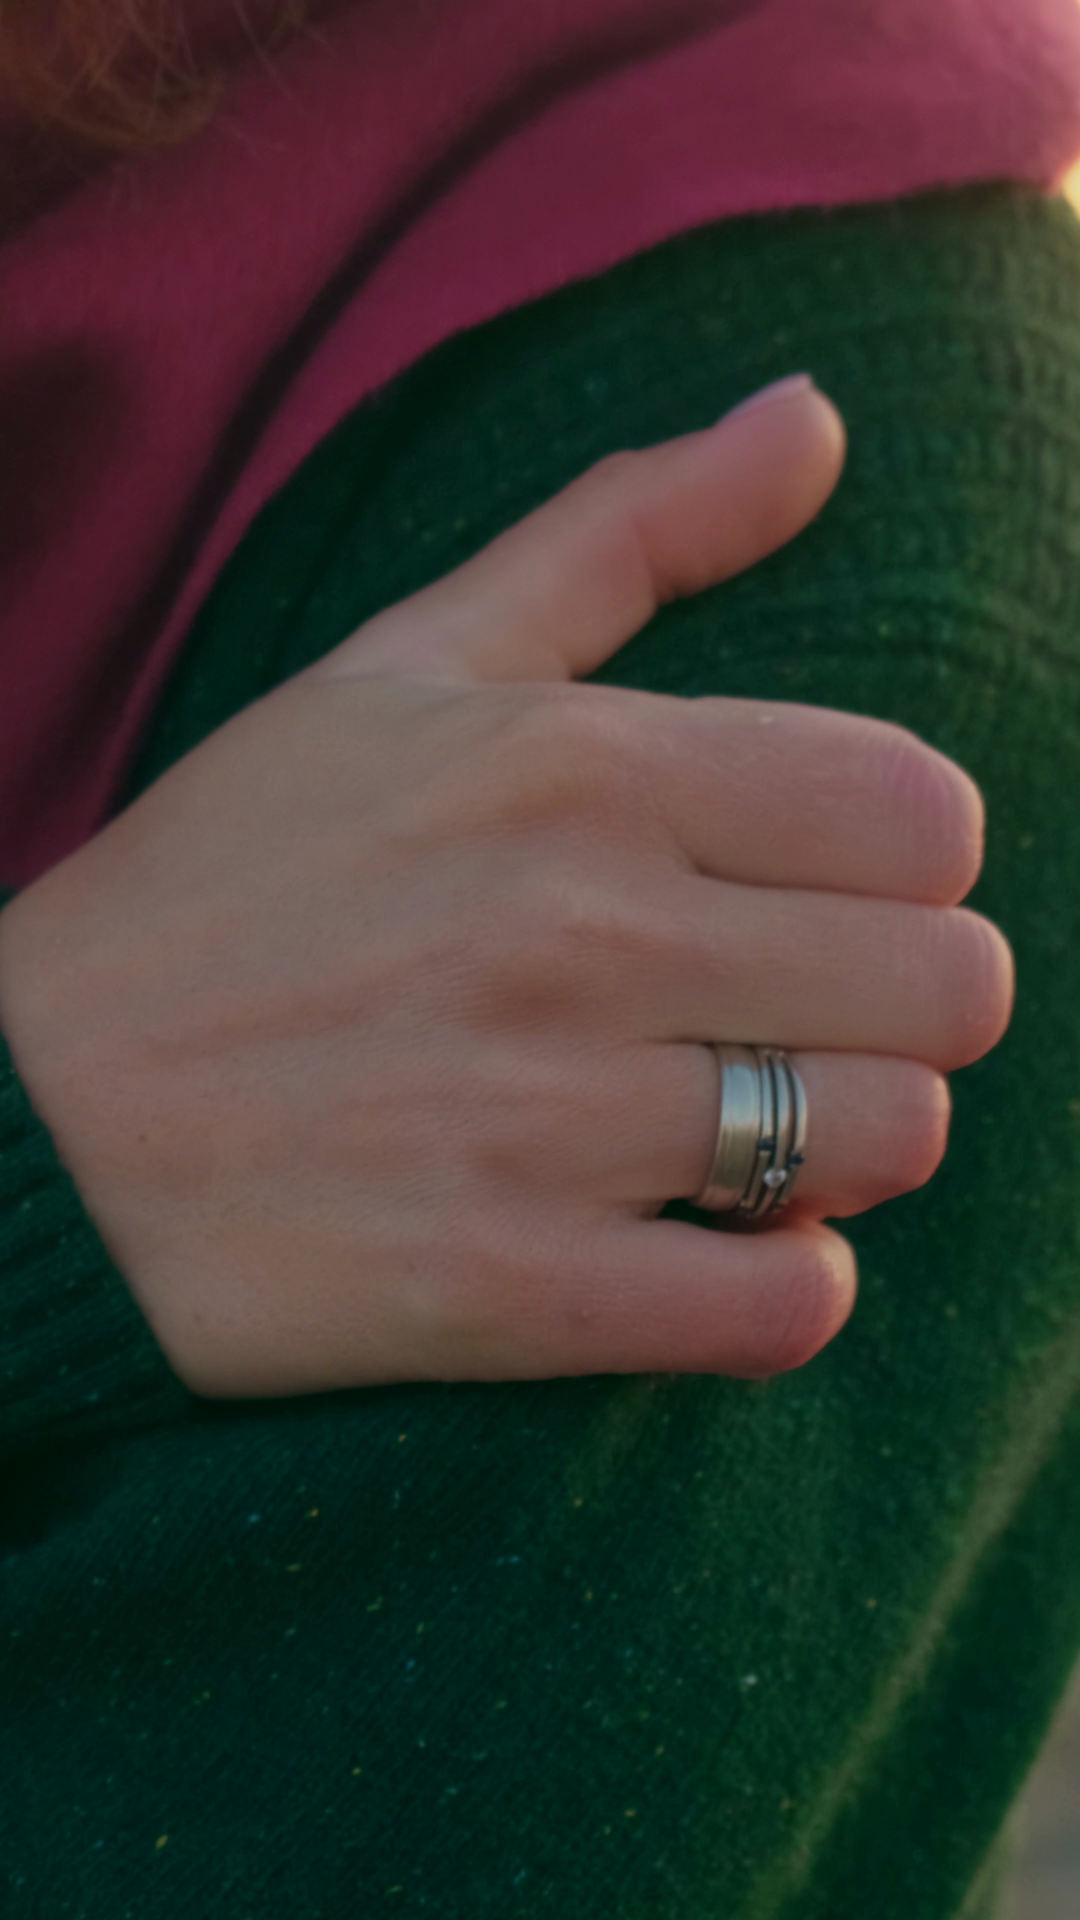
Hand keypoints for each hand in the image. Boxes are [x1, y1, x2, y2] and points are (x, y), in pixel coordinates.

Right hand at [0, 381, 1012, 1395]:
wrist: (29, 1122)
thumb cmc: (224, 884)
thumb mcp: (401, 665)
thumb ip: (625, 530)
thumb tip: (814, 410)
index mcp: (576, 765)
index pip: (923, 813)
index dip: (906, 867)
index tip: (819, 897)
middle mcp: (580, 930)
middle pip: (948, 984)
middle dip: (901, 1007)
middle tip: (793, 1018)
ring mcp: (549, 1121)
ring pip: (889, 1139)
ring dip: (850, 1146)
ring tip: (749, 1131)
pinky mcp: (512, 1291)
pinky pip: (789, 1308)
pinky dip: (785, 1287)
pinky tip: (707, 1244)